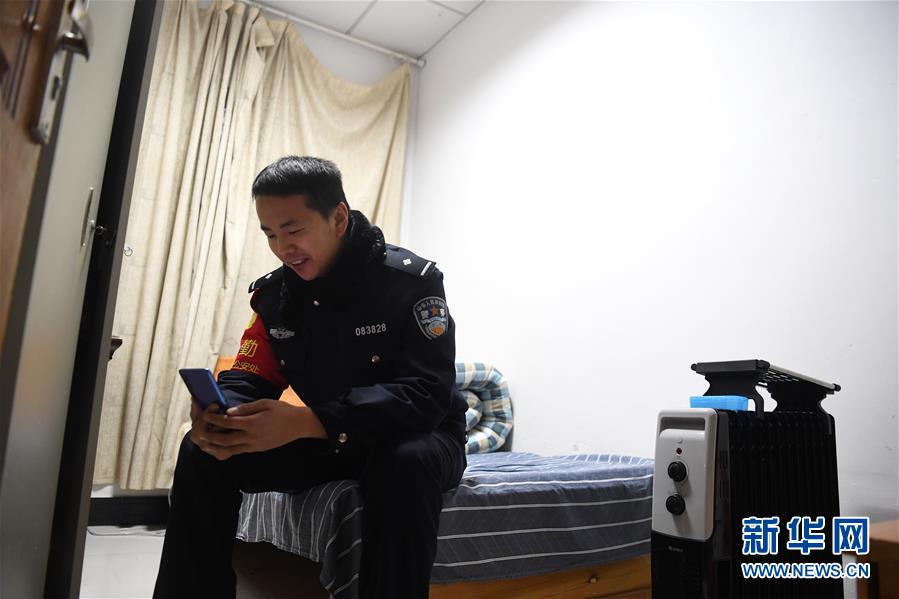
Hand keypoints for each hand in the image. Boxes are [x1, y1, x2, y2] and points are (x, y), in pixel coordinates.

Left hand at [195, 399, 326, 460]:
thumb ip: (246, 408)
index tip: (206, 415)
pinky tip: (219, 447)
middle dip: (210, 436)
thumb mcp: (265, 403)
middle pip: (225, 440)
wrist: (298, 425)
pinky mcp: (257, 449)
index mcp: (253, 423)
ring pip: (229, 450)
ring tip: (205, 444)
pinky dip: (226, 451)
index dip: (215, 419)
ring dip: (215, 447)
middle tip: (200, 432)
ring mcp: (254, 446)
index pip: (228, 423)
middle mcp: (252, 437)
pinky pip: (238, 452)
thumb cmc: (282, 411)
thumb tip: (229, 412)